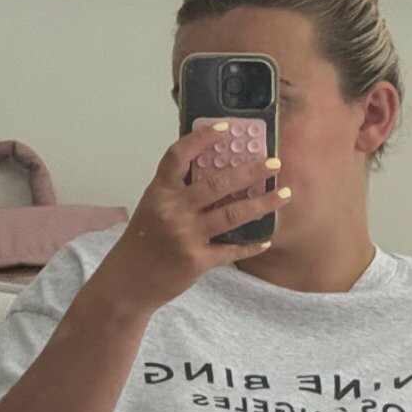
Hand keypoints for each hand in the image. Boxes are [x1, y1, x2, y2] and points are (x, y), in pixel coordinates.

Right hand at [97, 129, 290, 315]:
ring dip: (263, 203)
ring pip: (233, 214)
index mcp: (159, 192)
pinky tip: (266, 239)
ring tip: (284, 194)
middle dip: (250, 171)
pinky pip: (232, 250)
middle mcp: (173, 210)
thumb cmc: (142, 243)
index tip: (227, 127)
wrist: (127, 283)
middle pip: (217, 183)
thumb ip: (176, 191)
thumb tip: (212, 170)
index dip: (202, 138)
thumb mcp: (152, 208)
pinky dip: (251, 245)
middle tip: (275, 162)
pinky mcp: (197, 260)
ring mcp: (186, 235)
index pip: (179, 156)